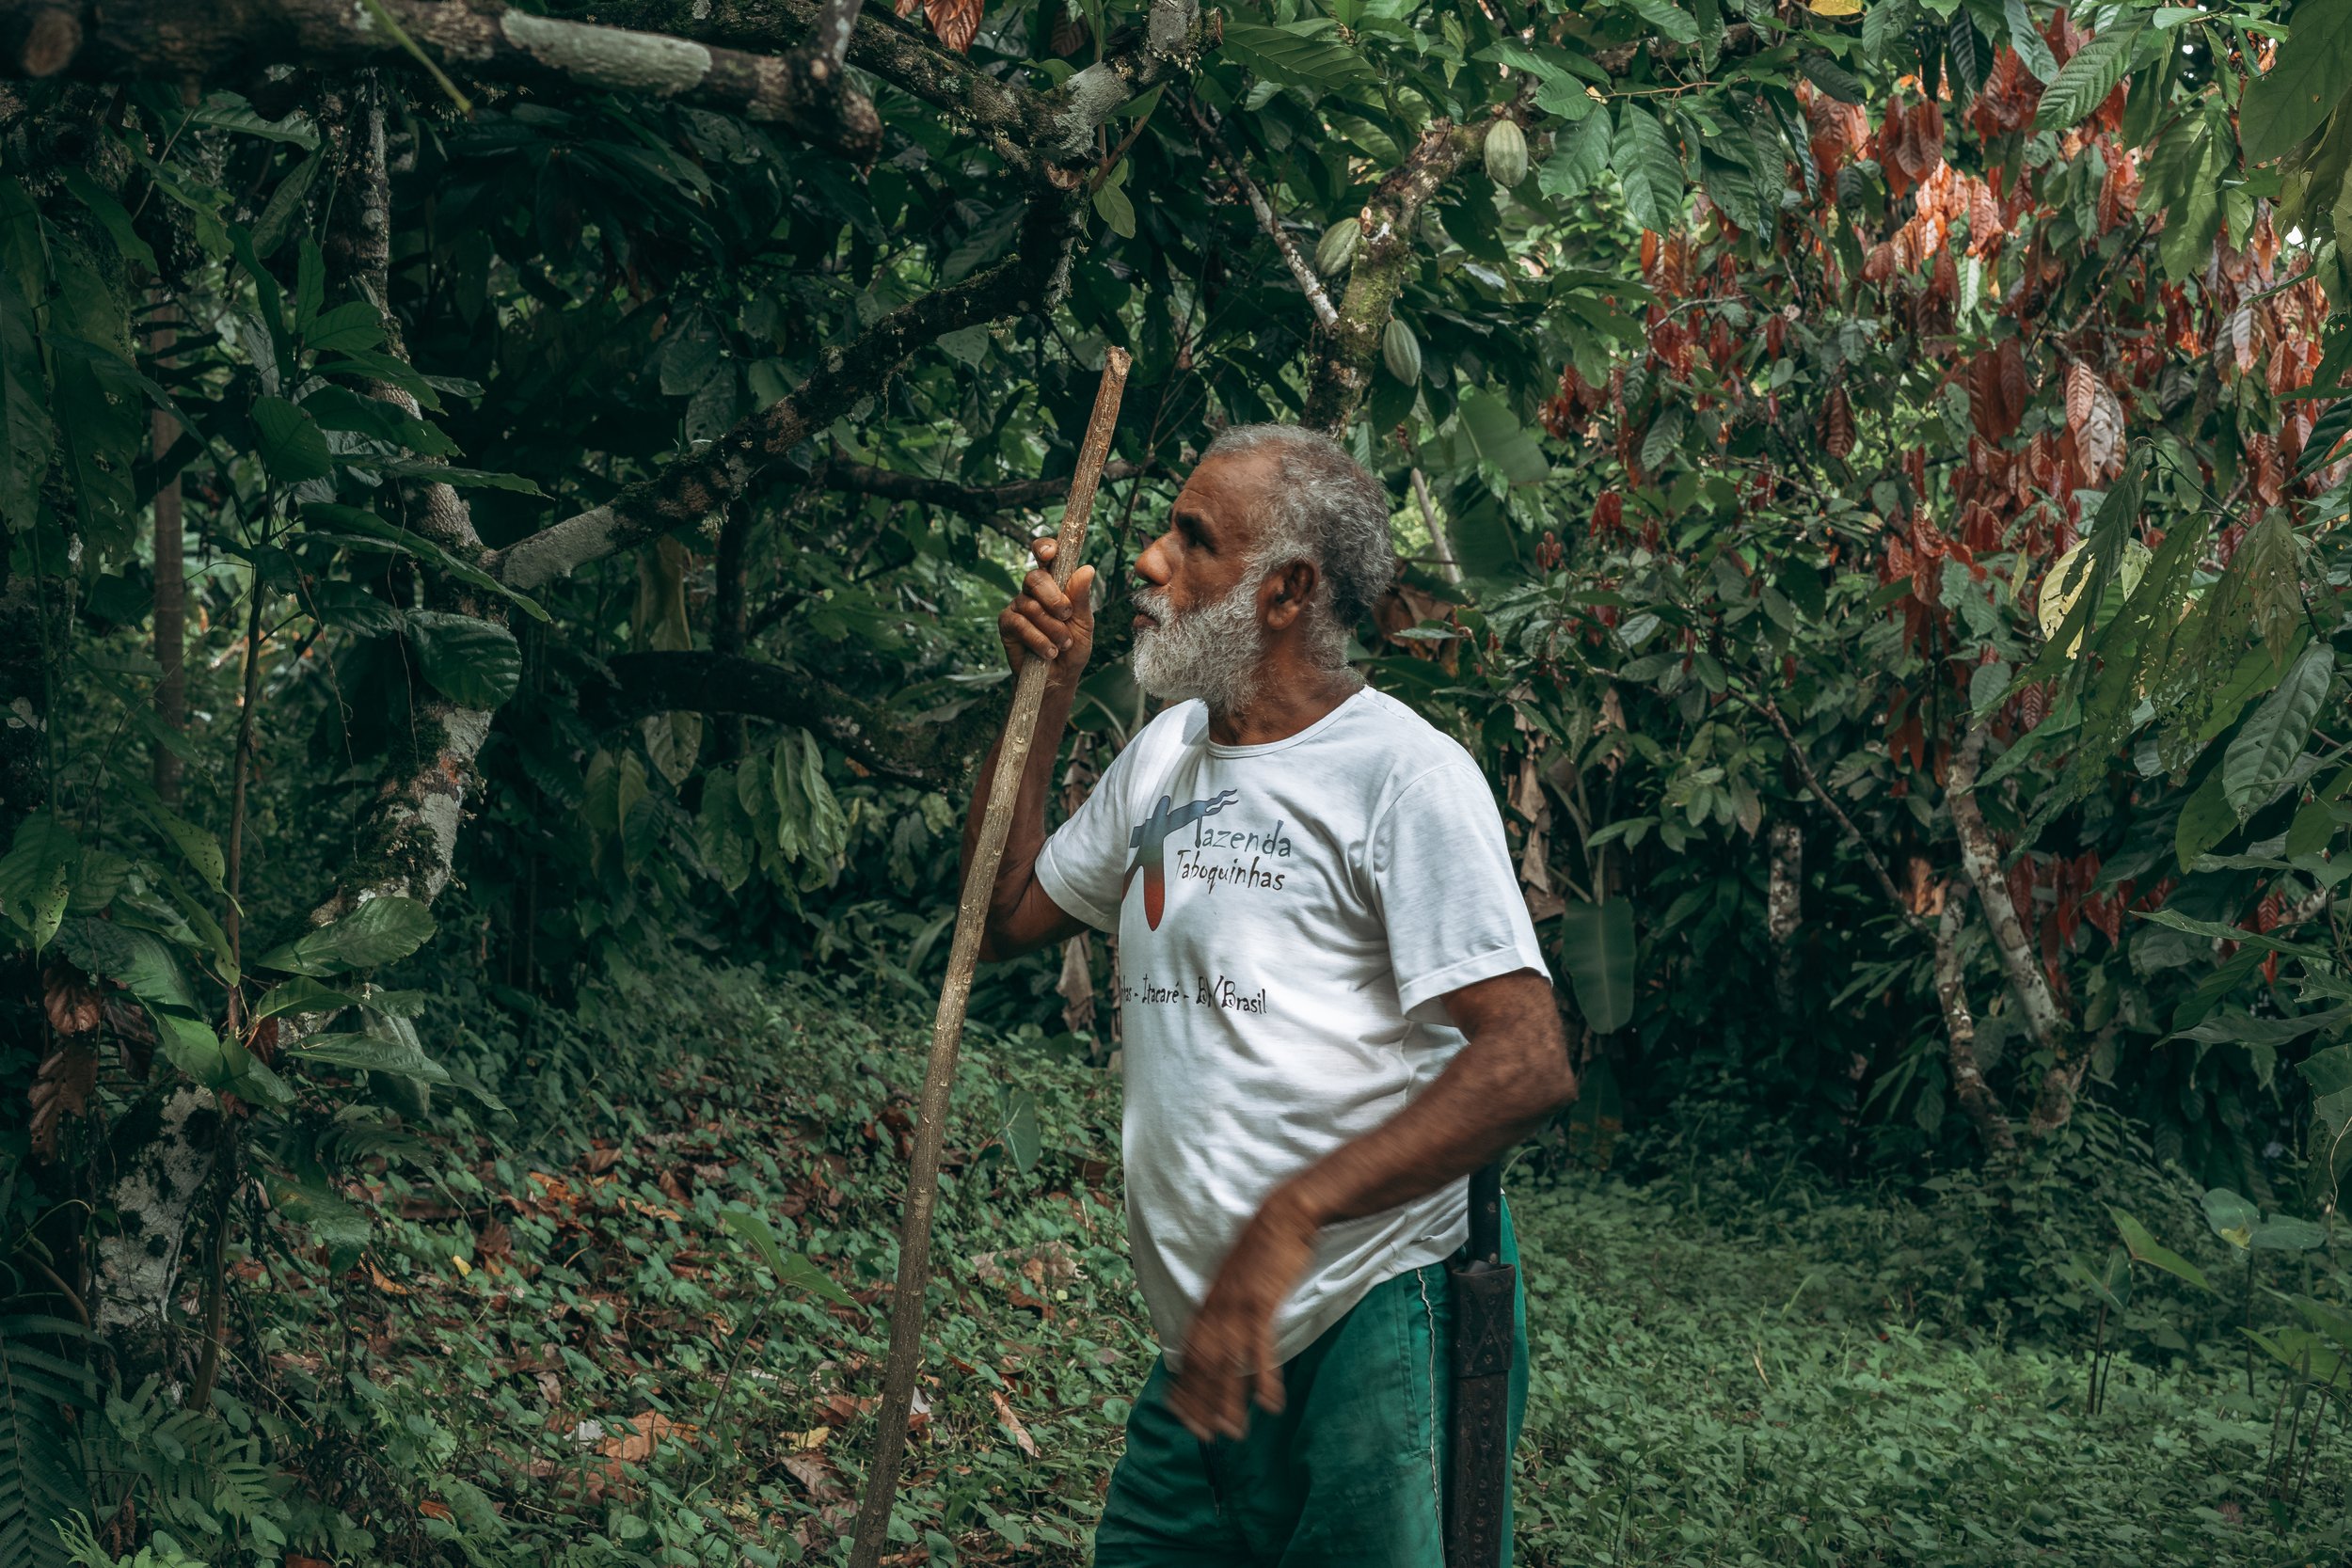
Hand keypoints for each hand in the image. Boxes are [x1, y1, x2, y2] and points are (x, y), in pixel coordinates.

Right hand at [997, 537, 1095, 681]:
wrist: (1059, 678)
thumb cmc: (1072, 647)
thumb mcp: (1084, 623)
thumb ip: (1081, 598)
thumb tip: (1087, 569)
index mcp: (1054, 583)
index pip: (1045, 555)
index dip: (1045, 548)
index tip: (1051, 553)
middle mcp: (1033, 591)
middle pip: (1035, 578)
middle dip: (1053, 598)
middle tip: (1066, 616)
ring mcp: (1018, 606)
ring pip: (1031, 606)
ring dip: (1052, 628)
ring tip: (1063, 644)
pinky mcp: (1006, 624)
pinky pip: (1020, 624)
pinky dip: (1038, 639)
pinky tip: (1049, 652)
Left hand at [1166, 1191, 1318, 1441]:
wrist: (1281, 1217)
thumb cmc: (1261, 1249)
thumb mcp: (1233, 1279)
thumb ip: (1223, 1306)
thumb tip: (1219, 1332)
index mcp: (1207, 1305)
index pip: (1187, 1355)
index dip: (1183, 1387)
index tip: (1180, 1415)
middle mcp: (1216, 1310)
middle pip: (1202, 1366)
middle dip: (1200, 1403)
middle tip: (1204, 1436)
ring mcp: (1237, 1308)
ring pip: (1226, 1364)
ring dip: (1228, 1401)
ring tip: (1232, 1431)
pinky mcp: (1262, 1304)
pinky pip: (1260, 1349)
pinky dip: (1263, 1378)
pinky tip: (1269, 1403)